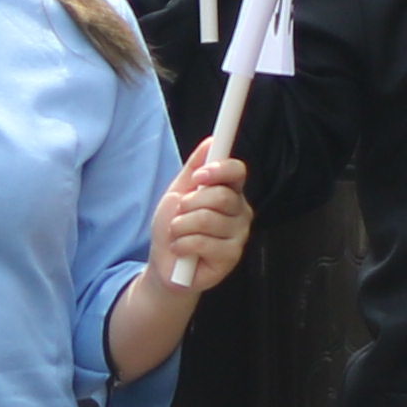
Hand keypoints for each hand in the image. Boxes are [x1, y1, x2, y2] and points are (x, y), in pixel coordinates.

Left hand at [151, 145, 254, 295]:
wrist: (166, 264)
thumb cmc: (174, 228)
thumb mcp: (178, 193)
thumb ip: (194, 168)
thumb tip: (211, 141)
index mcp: (230, 192)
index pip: (237, 172)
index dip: (218, 170)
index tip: (198, 177)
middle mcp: (240, 212)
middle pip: (221, 196)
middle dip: (190, 204)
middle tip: (180, 214)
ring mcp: (238, 235)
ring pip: (207, 219)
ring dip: (181, 227)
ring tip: (178, 234)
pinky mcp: (231, 257)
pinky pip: (202, 242)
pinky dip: (182, 244)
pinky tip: (181, 250)